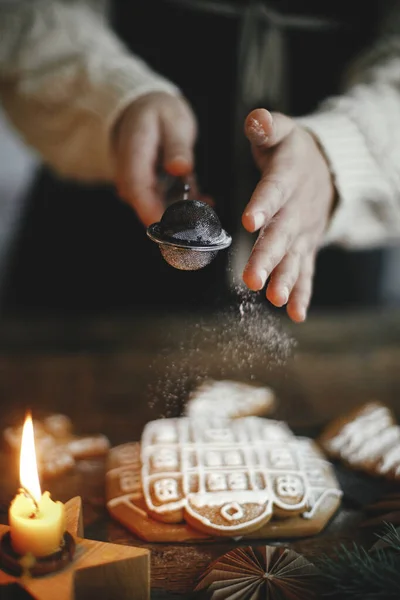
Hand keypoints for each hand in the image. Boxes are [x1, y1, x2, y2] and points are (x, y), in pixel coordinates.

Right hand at [113, 92, 196, 225]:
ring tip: (206, 210)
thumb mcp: (172, 120)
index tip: (171, 228)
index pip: (137, 189)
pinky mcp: (149, 189)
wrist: (144, 109)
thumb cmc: (157, 112)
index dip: (152, 211)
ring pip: (157, 208)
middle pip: (145, 205)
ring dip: (182, 213)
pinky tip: (205, 200)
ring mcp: (139, 184)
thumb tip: (179, 167)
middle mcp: (131, 174)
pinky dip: (186, 204)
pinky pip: (166, 203)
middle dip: (172, 220)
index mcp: (133, 155)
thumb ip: (177, 145)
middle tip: (198, 224)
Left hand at [242, 109, 335, 321]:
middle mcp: (297, 209)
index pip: (273, 190)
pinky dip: (302, 293)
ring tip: (274, 299)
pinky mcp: (306, 246)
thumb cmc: (292, 152)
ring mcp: (304, 231)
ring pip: (294, 257)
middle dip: (267, 257)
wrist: (326, 170)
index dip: (262, 204)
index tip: (249, 221)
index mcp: (288, 177)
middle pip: (281, 234)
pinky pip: (306, 271)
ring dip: (285, 279)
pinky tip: (296, 314)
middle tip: (251, 280)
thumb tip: (255, 119)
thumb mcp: (282, 130)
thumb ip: (266, 126)